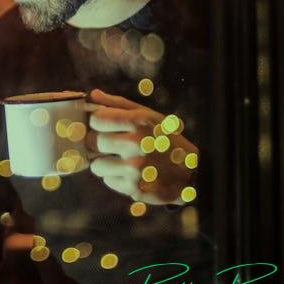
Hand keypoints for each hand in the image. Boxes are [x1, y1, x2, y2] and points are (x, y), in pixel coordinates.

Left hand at [86, 88, 197, 204]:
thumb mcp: (149, 116)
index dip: (97, 123)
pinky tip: (131, 173)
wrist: (191, 173)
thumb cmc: (166, 139)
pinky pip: (108, 181)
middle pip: (92, 142)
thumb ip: (119, 104)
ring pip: (96, 165)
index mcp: (139, 122)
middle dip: (98, 143)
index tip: (103, 126)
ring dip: (105, 163)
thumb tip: (93, 95)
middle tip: (112, 145)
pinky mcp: (133, 188)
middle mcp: (136, 144)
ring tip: (123, 160)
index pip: (96, 119)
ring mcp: (134, 168)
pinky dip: (116, 178)